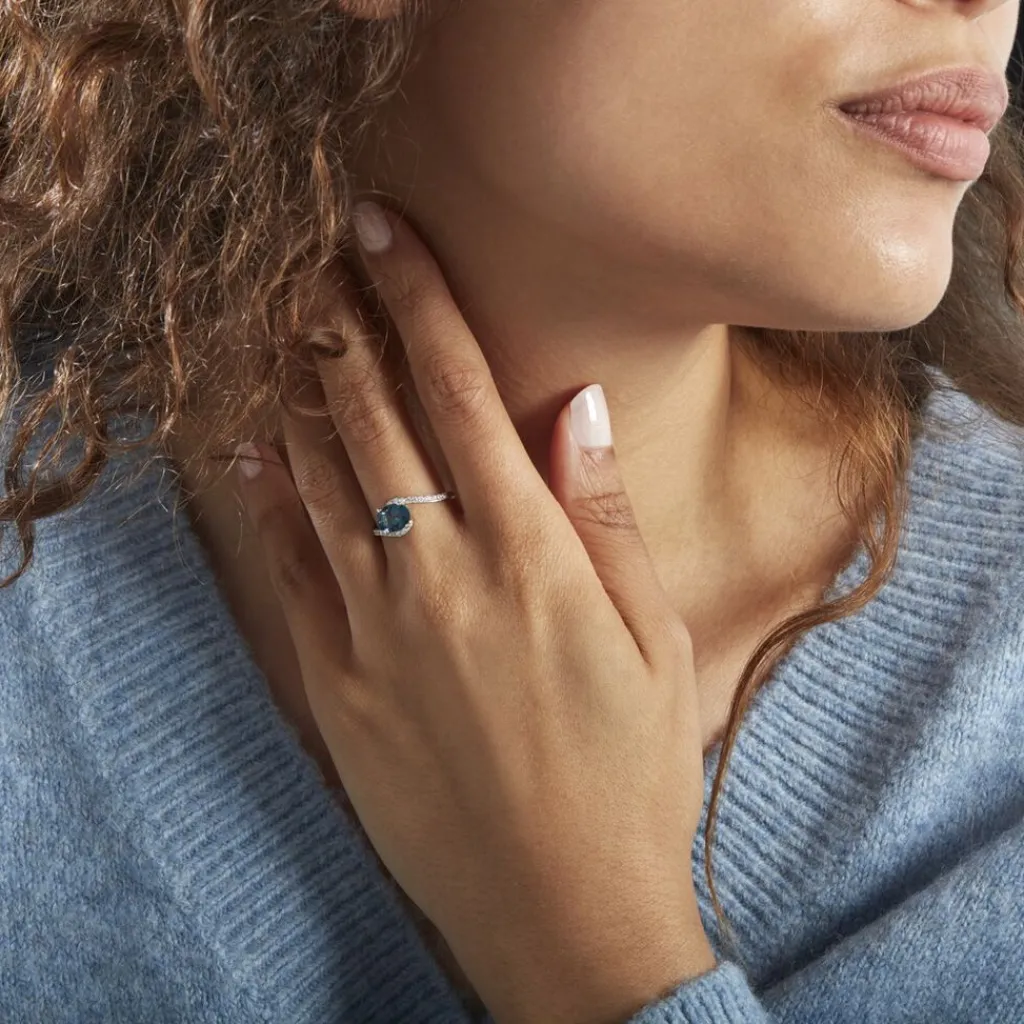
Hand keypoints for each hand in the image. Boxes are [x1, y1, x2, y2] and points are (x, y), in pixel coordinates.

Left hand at [236, 201, 716, 1023]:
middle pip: (374, 414)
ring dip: (299, 389)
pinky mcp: (333, 680)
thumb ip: (604, 518)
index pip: (460, 390)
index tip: (382, 231)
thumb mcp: (652, 639)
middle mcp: (440, 573)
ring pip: (318, 475)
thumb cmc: (627, 768)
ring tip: (286, 326)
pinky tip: (256, 444)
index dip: (417, 298)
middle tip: (319, 260)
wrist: (556, 902)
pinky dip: (269, 493)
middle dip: (343, 322)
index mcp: (529, 554)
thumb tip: (576, 407)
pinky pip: (288, 563)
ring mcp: (374, 626)